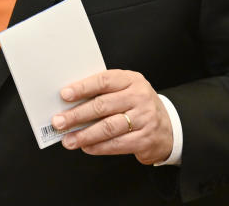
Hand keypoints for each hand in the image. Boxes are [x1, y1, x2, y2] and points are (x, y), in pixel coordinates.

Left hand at [51, 69, 172, 164]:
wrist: (169, 127)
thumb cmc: (138, 105)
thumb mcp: (126, 90)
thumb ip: (104, 92)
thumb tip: (70, 101)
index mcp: (131, 80)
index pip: (104, 81)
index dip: (83, 88)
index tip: (65, 95)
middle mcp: (139, 97)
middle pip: (103, 106)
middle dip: (77, 115)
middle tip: (59, 121)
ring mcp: (144, 118)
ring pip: (108, 127)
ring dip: (84, 135)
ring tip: (68, 140)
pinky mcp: (145, 139)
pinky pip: (117, 144)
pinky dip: (98, 147)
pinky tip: (86, 147)